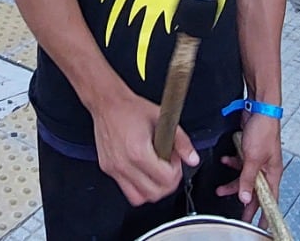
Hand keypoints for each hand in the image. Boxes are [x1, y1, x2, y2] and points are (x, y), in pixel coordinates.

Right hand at [91, 89, 196, 205]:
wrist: (107, 102)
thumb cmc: (131, 108)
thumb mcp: (162, 119)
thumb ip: (181, 141)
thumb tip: (192, 159)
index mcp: (138, 152)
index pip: (166, 179)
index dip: (176, 171)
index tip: (175, 160)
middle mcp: (124, 163)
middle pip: (155, 193)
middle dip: (167, 184)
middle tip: (169, 169)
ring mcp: (114, 168)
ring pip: (139, 197)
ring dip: (152, 190)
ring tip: (156, 175)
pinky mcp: (108, 169)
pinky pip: (127, 190)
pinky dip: (138, 188)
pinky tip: (143, 174)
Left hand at [218, 114, 281, 222]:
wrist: (259, 109)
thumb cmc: (264, 130)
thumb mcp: (253, 158)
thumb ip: (247, 178)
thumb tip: (244, 197)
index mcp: (272, 173)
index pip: (270, 199)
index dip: (264, 213)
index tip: (260, 226)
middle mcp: (266, 168)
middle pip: (255, 190)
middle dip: (245, 201)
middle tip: (238, 214)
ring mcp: (257, 159)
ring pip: (245, 177)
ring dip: (233, 183)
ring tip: (221, 189)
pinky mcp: (249, 150)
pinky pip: (240, 163)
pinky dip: (232, 163)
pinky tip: (225, 161)